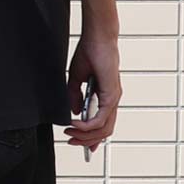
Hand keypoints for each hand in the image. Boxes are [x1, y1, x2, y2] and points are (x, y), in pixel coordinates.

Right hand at [65, 30, 120, 153]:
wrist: (97, 38)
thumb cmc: (90, 52)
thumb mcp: (76, 79)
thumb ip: (75, 97)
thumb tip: (76, 112)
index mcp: (106, 96)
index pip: (103, 124)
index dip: (93, 138)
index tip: (81, 145)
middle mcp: (112, 99)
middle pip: (104, 131)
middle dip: (86, 140)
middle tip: (70, 140)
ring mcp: (113, 99)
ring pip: (103, 129)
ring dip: (85, 135)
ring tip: (70, 132)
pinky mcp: (111, 96)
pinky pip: (100, 119)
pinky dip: (86, 125)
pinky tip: (74, 123)